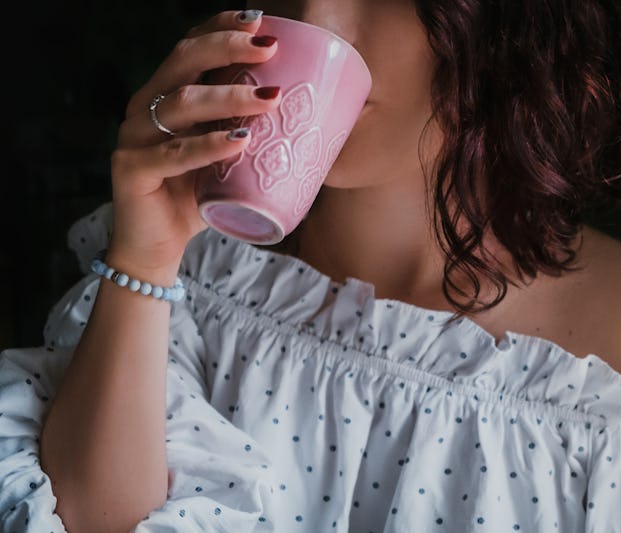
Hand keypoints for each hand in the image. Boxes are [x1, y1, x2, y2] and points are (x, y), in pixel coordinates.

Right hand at [106, 10, 280, 279]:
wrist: (158, 247)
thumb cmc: (197, 198)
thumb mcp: (226, 159)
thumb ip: (249, 133)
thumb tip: (315, 119)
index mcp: (165, 96)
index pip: (189, 47)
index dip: (220, 27)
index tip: (260, 20)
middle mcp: (145, 107)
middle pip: (183, 61)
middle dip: (227, 48)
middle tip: (269, 49)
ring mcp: (134, 136)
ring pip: (181, 103)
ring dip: (229, 97)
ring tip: (270, 98)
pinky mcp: (131, 169)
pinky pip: (173, 154)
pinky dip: (208, 146)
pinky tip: (239, 141)